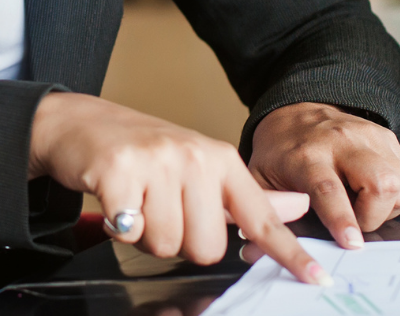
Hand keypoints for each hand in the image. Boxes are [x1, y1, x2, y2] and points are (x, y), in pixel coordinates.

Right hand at [29, 92, 330, 285]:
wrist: (81, 122)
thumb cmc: (145, 150)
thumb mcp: (202, 166)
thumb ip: (248, 196)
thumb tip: (297, 206)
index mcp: (220, 161)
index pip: (262, 216)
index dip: (289, 252)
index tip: (317, 277)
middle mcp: (194, 158)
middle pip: (206, 247)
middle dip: (179, 241)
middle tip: (160, 209)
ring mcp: (157, 163)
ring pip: (167, 245)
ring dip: (147, 236)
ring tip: (137, 203)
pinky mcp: (118, 171)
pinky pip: (129, 232)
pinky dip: (118, 226)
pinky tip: (114, 200)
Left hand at [248, 103, 399, 248]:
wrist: (294, 112)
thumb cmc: (280, 151)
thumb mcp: (261, 179)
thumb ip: (268, 211)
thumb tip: (261, 250)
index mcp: (307, 156)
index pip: (330, 190)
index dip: (343, 219)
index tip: (351, 242)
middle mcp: (341, 143)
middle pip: (380, 183)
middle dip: (375, 215)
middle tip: (356, 223)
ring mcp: (368, 137)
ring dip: (386, 207)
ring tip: (363, 206)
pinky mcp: (386, 138)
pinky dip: (394, 195)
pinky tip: (370, 191)